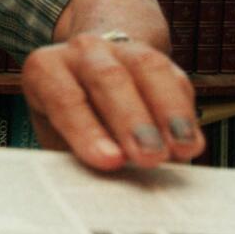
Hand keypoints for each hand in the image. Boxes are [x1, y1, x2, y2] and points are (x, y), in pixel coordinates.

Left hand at [20, 34, 204, 170]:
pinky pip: (174, 77)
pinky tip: (189, 140)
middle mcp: (81, 51)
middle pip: (107, 78)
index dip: (86, 130)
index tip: (109, 161)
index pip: (63, 97)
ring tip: (179, 149)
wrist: (88, 78)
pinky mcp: (156, 57)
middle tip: (147, 157)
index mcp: (45, 69)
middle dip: (130, 120)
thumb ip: (76, 154)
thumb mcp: (58, 136)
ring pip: (147, 69)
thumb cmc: (68, 119)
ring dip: (166, 112)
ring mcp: (121, 48)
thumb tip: (104, 185)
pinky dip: (184, 111)